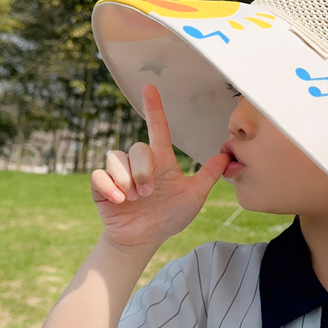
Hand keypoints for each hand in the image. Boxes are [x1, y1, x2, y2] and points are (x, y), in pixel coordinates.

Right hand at [90, 84, 230, 251]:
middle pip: (137, 148)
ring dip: (127, 180)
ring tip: (134, 199)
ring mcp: (120, 174)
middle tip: (147, 193)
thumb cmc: (169, 217)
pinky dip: (110, 187)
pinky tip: (119, 201)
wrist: (145, 240)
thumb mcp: (193, 197)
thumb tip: (227, 156)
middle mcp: (139, 163)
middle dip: (143, 170)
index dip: (154, 107)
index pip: (157, 128)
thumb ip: (207, 176)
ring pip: (116, 158)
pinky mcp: (102, 187)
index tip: (150, 88)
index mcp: (161, 161)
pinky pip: (100, 176)